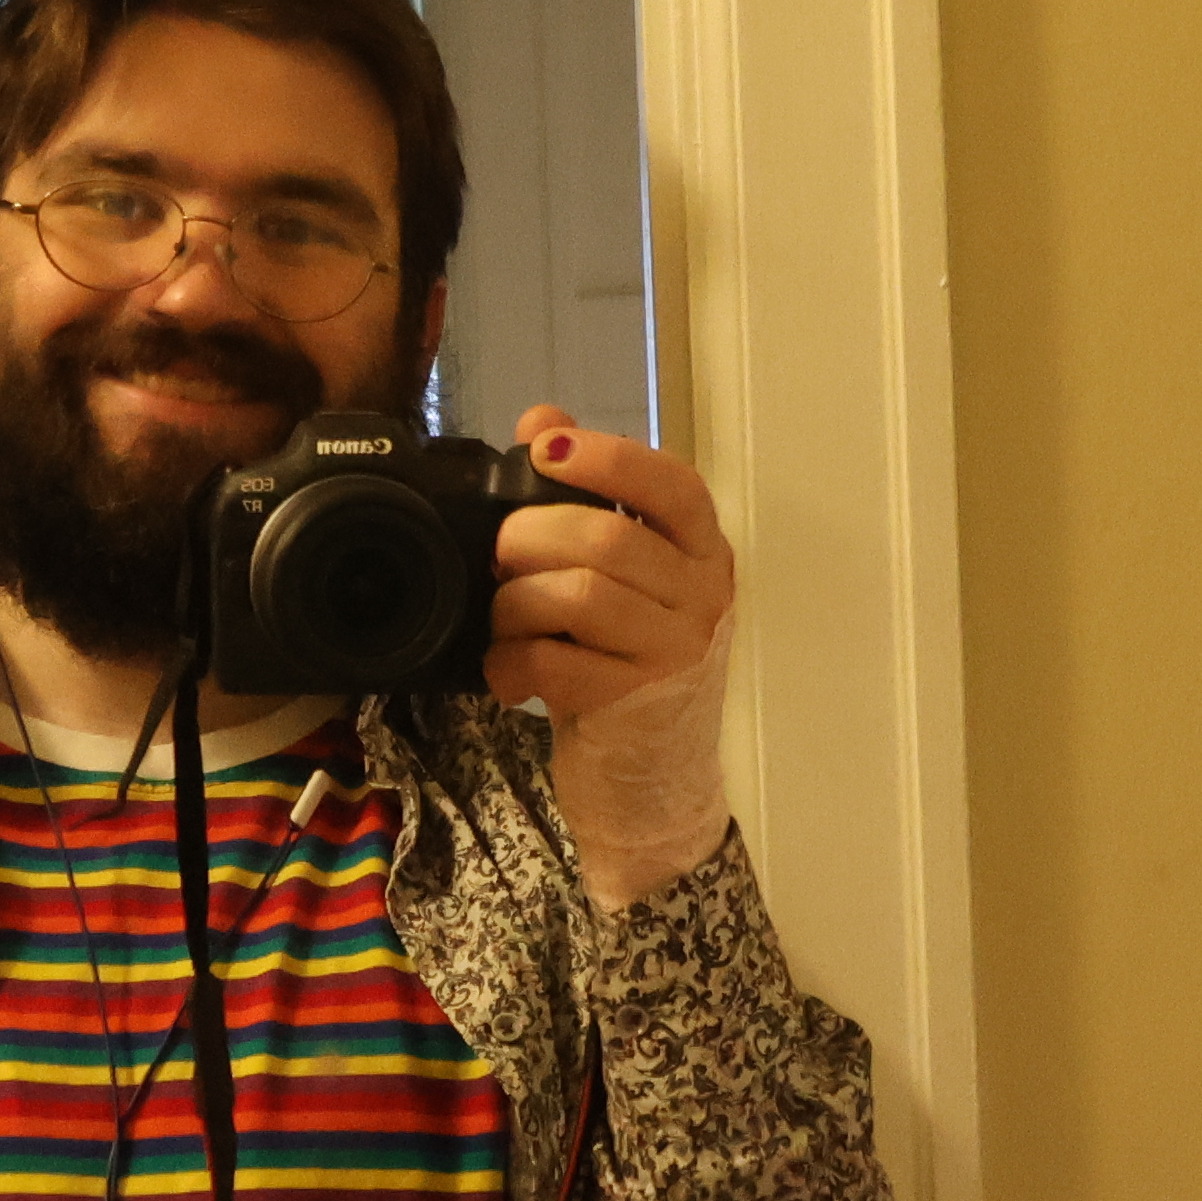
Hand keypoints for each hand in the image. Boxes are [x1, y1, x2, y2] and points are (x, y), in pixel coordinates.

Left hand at [487, 410, 737, 908]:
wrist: (653, 782)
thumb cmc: (627, 669)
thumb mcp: (617, 582)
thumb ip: (588, 501)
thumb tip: (542, 419)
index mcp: (701, 553)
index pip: (671, 486)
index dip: (608, 459)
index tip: (546, 448)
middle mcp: (701, 597)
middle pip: (607, 540)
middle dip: (531, 538)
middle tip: (500, 555)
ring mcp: (674, 653)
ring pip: (579, 597)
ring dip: (517, 603)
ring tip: (503, 620)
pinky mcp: (635, 704)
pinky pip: (558, 663)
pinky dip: (513, 663)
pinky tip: (508, 674)